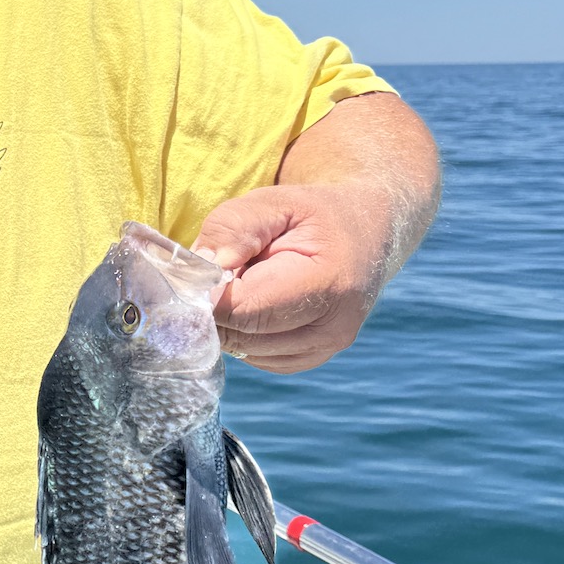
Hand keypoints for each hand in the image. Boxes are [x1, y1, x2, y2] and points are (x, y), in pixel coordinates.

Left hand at [192, 183, 393, 373]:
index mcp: (328, 285)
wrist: (364, 236)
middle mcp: (332, 329)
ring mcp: (322, 351)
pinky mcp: (307, 360)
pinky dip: (242, 330)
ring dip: (228, 317)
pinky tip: (257, 299)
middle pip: (239, 334)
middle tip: (225, 268)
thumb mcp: (275, 203)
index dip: (210, 291)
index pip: (244, 310)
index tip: (199, 268)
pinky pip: (251, 355)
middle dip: (216, 303)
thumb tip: (202, 266)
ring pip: (240, 349)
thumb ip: (234, 228)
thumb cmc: (313, 216)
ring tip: (249, 280)